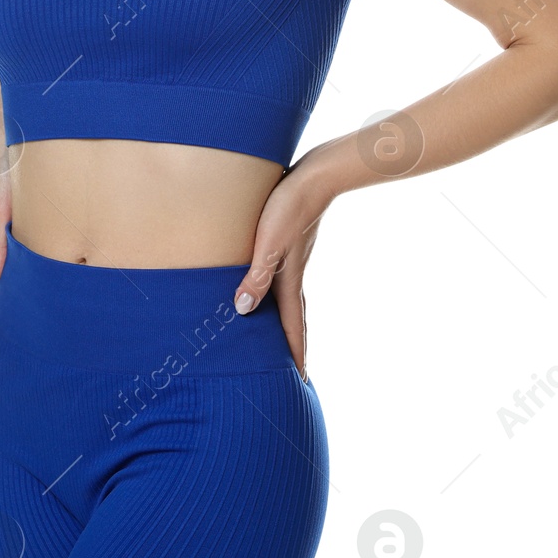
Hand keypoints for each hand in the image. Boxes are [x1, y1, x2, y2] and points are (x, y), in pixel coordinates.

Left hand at [232, 158, 334, 382]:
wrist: (315, 177)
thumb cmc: (288, 209)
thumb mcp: (268, 245)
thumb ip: (256, 277)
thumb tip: (243, 311)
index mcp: (290, 281)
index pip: (294, 326)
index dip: (296, 353)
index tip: (302, 380)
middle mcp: (294, 274)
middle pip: (295, 317)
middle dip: (295, 344)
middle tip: (295, 368)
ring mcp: (295, 259)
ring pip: (290, 298)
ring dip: (287, 319)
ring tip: (281, 334)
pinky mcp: (292, 243)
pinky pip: (284, 278)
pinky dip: (279, 293)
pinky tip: (270, 285)